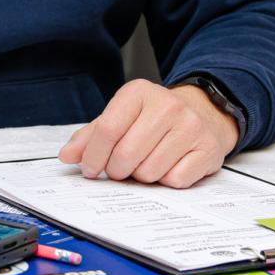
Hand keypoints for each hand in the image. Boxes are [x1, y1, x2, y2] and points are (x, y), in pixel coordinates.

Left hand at [58, 80, 237, 187]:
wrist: (204, 114)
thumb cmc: (153, 120)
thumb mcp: (120, 117)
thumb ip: (91, 136)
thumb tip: (67, 156)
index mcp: (138, 93)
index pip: (107, 130)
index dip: (93, 156)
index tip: (89, 169)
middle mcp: (167, 105)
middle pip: (126, 155)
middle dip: (116, 170)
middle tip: (119, 169)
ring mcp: (191, 127)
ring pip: (149, 172)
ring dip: (141, 176)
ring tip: (145, 163)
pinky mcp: (208, 149)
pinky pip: (174, 181)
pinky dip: (166, 181)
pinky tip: (168, 166)